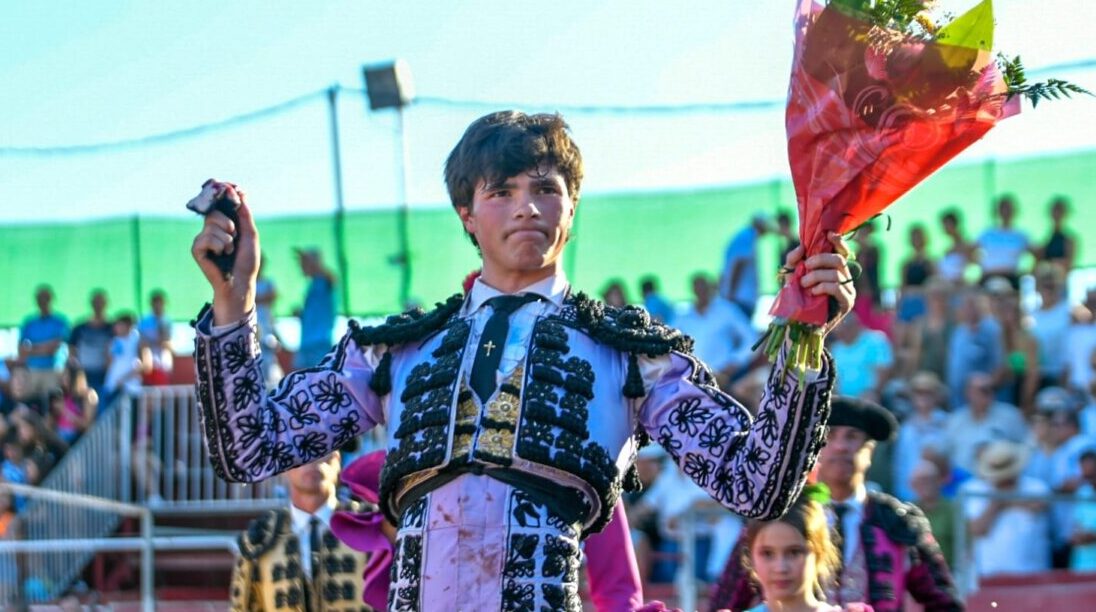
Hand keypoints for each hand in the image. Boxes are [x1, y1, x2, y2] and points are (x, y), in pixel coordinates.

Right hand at [190, 181, 259, 324]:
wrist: (240, 283)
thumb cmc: (246, 262)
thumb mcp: (250, 235)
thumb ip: (244, 214)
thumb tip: (241, 192)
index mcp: (226, 223)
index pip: (220, 204)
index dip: (222, 194)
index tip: (228, 185)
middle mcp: (212, 228)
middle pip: (214, 211)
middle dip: (228, 222)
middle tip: (234, 236)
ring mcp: (203, 238)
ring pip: (211, 224)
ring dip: (226, 238)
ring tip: (229, 250)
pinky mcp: (196, 248)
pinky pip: (205, 237)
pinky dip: (218, 246)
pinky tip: (221, 255)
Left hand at [785, 231, 855, 332]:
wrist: (799, 325)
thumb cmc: (797, 299)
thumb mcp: (791, 276)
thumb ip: (793, 260)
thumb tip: (801, 248)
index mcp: (834, 269)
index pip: (843, 251)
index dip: (839, 241)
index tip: (829, 235)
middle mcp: (845, 278)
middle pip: (839, 259)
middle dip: (819, 259)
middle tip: (806, 267)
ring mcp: (848, 290)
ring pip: (836, 273)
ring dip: (816, 276)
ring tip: (804, 284)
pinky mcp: (847, 303)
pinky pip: (838, 287)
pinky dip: (823, 286)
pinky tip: (813, 292)